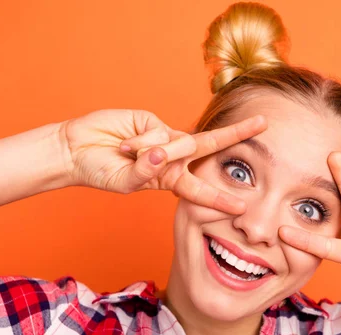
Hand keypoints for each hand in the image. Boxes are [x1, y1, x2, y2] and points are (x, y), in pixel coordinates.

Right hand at [58, 109, 266, 213]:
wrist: (77, 150)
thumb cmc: (101, 172)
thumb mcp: (125, 181)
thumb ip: (145, 171)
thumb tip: (162, 153)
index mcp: (170, 180)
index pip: (201, 188)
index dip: (220, 198)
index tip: (242, 206)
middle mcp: (173, 157)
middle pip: (211, 144)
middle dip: (238, 134)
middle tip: (263, 124)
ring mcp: (165, 137)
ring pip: (177, 144)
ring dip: (152, 153)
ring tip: (126, 155)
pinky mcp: (153, 121)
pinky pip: (158, 134)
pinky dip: (140, 143)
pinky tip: (124, 144)